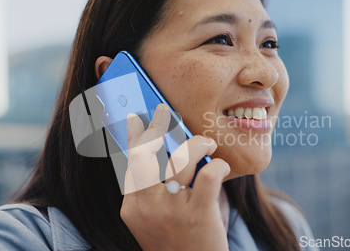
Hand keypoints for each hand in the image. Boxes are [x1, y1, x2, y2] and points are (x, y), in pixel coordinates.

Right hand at [120, 104, 229, 250]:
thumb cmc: (176, 242)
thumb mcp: (152, 221)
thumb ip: (151, 192)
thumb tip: (165, 149)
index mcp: (132, 208)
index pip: (129, 163)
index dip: (134, 136)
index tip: (137, 117)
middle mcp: (147, 207)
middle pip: (144, 154)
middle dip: (155, 126)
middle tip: (164, 111)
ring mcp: (172, 210)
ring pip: (181, 159)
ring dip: (197, 143)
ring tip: (207, 141)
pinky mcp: (198, 214)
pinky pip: (209, 174)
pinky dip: (218, 164)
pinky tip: (220, 165)